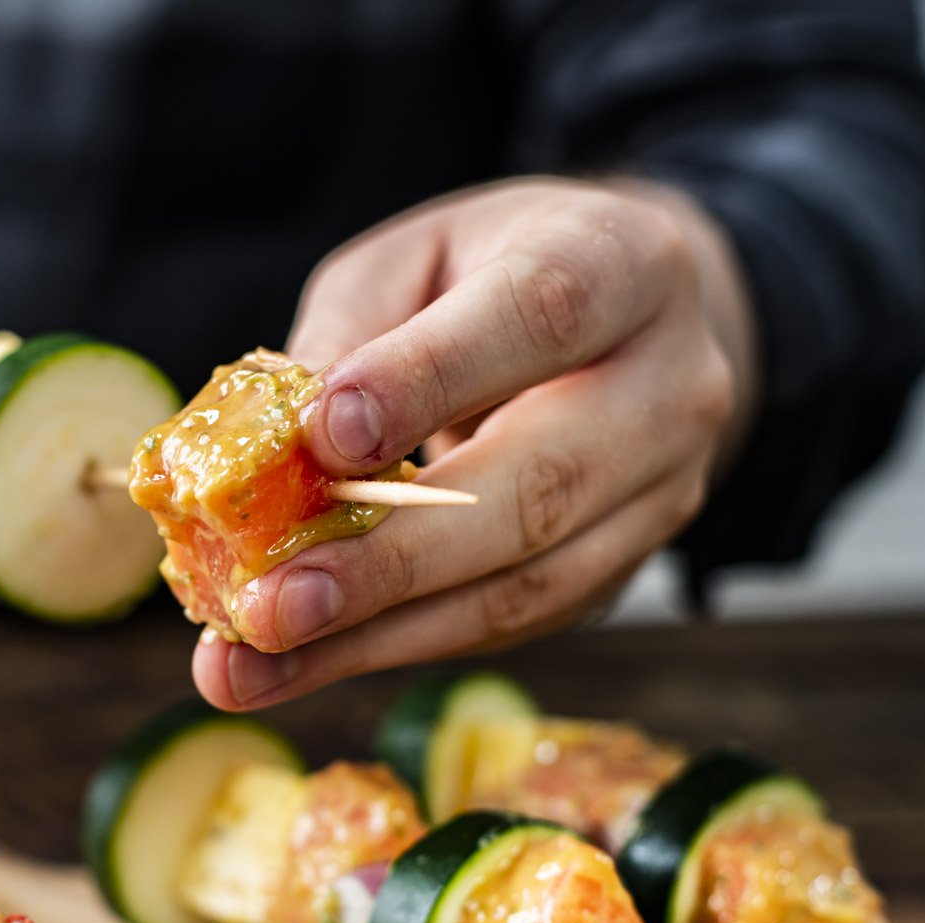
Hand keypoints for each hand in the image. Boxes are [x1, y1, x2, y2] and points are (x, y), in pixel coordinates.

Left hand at [193, 177, 756, 708]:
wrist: (631, 322)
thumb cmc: (497, 275)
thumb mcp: (417, 260)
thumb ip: (351, 335)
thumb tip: (272, 453)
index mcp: (625, 266)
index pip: (537, 318)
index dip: (428, 380)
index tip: (323, 436)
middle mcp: (669, 387)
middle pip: (539, 487)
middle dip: (389, 560)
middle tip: (270, 604)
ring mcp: (660, 495)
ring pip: (522, 586)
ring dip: (375, 636)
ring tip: (255, 662)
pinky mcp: (619, 571)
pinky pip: (504, 625)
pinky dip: (390, 647)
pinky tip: (300, 662)